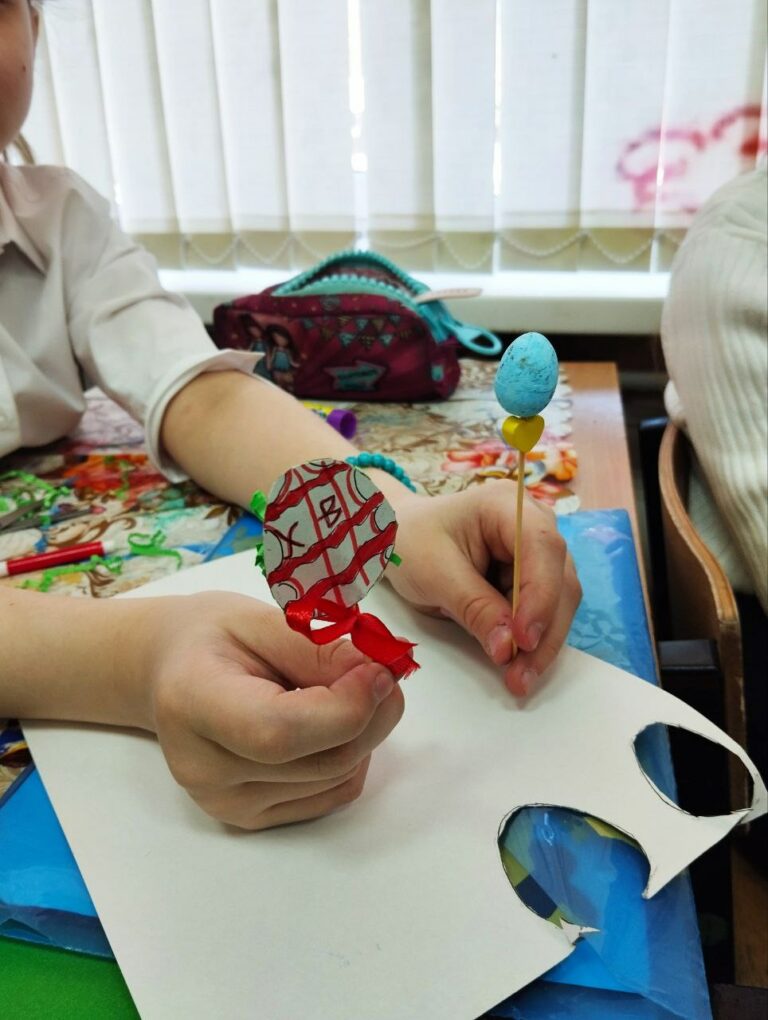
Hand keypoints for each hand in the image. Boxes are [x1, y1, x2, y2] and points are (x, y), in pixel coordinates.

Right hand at [139, 593, 402, 829]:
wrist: (172, 673)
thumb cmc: (213, 637)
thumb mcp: (260, 618)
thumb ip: (319, 649)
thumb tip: (379, 677)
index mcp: (193, 703)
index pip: (279, 732)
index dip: (345, 708)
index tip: (380, 671)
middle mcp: (205, 768)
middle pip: (323, 760)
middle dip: (372, 714)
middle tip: (380, 669)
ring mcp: (227, 803)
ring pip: (339, 778)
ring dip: (365, 731)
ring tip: (340, 689)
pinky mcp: (252, 819)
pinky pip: (334, 793)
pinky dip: (352, 755)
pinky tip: (329, 722)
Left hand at [387, 482, 580, 696]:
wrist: (399, 539)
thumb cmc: (411, 543)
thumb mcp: (434, 575)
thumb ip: (474, 608)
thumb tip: (507, 647)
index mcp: (507, 505)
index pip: (542, 548)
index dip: (540, 595)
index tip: (523, 639)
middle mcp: (533, 523)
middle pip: (559, 579)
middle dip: (543, 630)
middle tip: (522, 675)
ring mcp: (535, 550)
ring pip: (558, 600)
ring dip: (541, 642)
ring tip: (518, 677)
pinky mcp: (530, 575)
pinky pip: (542, 610)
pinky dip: (531, 640)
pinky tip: (517, 664)